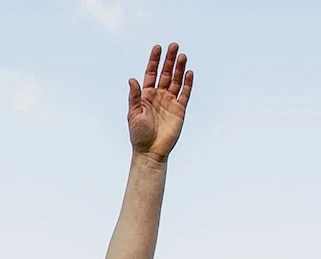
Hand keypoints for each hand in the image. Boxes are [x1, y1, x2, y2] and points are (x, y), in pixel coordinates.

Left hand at [125, 43, 193, 161]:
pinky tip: (188, 72)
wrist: (150, 151)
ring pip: (176, 81)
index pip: (151, 73)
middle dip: (169, 60)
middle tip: (174, 46)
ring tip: (182, 56)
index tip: (158, 47)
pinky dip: (187, 83)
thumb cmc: (138, 134)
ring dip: (179, 68)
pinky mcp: (180, 109)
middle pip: (166, 73)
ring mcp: (170, 101)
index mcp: (146, 95)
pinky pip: (185, 93)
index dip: (154, 60)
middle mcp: (159, 95)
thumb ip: (135, 96)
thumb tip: (132, 79)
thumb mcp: (134, 113)